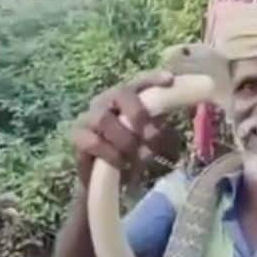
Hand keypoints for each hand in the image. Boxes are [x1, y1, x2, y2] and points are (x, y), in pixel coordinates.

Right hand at [71, 70, 174, 187]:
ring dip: (125, 138)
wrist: (102, 179)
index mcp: (125, 98)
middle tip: (153, 137)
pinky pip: (93, 142)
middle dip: (139, 113)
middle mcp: (105, 101)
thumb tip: (180, 128)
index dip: (153, 78)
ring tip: (139, 157)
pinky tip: (122, 164)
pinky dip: (111, 154)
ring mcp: (88, 117)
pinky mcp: (77, 137)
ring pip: (104, 117)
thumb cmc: (130, 154)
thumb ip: (160, 132)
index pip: (140, 81)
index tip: (169, 80)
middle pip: (120, 92)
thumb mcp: (149, 141)